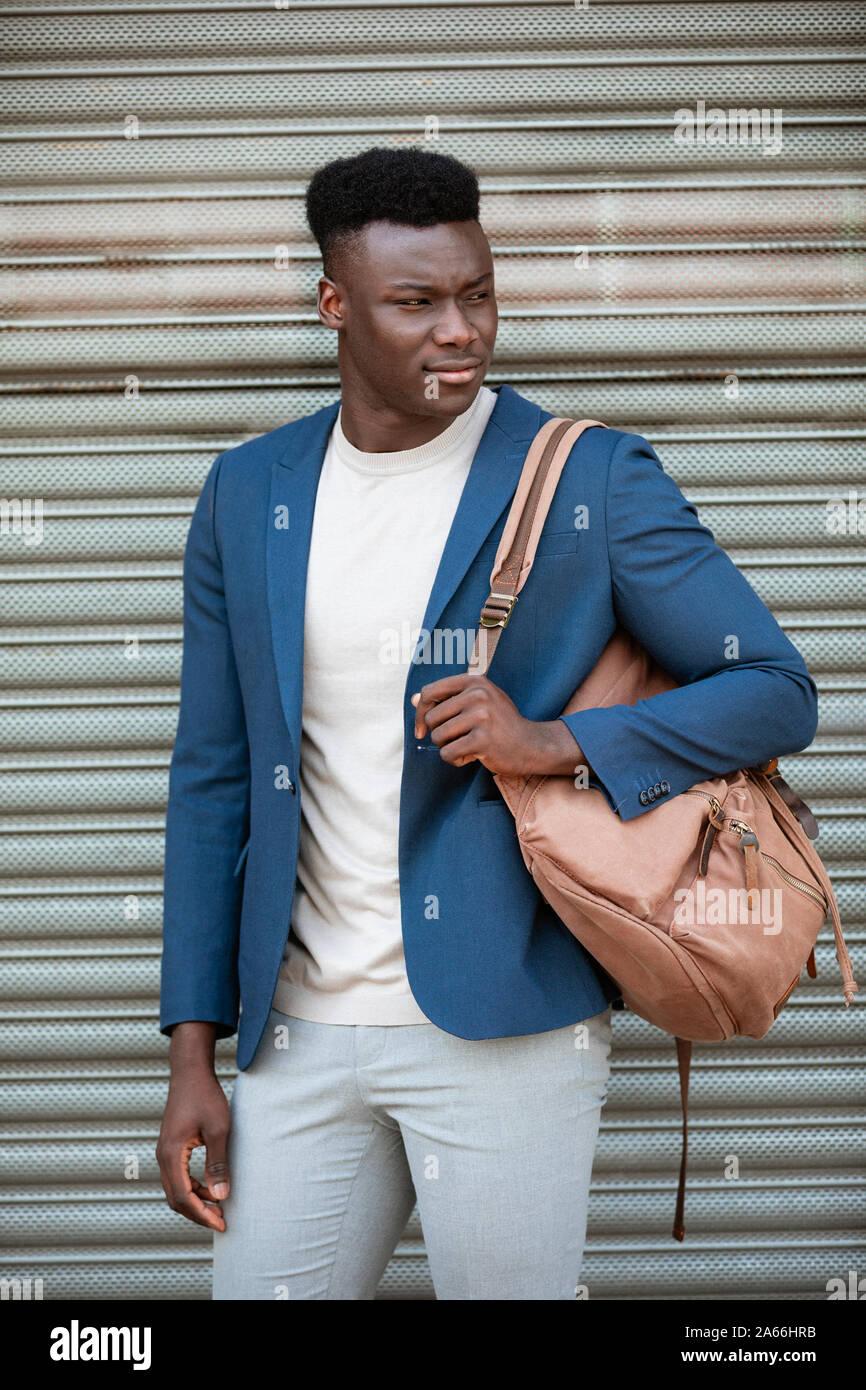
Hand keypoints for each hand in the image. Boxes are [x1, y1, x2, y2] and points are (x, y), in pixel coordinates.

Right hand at [156, 1022, 230, 1231]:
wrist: (190, 1072)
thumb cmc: (205, 1097)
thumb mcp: (218, 1129)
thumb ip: (218, 1163)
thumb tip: (220, 1196)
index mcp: (171, 1154)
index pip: (183, 1197)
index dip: (202, 1214)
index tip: (222, 1223)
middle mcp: (163, 1156)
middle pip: (175, 1198)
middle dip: (197, 1213)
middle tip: (221, 1220)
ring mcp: (165, 1152)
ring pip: (175, 1189)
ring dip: (195, 1201)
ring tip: (218, 1206)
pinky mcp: (170, 1148)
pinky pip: (177, 1177)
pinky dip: (192, 1188)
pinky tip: (210, 1186)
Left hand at [411, 673, 587, 776]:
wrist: (531, 745)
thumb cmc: (501, 724)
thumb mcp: (476, 704)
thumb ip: (446, 700)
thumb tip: (413, 699)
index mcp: (474, 681)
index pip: (430, 692)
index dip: (421, 712)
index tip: (423, 729)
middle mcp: (478, 694)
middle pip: (432, 717)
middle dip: (440, 734)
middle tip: (460, 739)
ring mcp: (481, 716)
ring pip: (438, 736)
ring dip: (448, 748)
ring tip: (468, 747)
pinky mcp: (482, 739)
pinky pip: (448, 753)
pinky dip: (455, 760)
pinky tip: (473, 757)